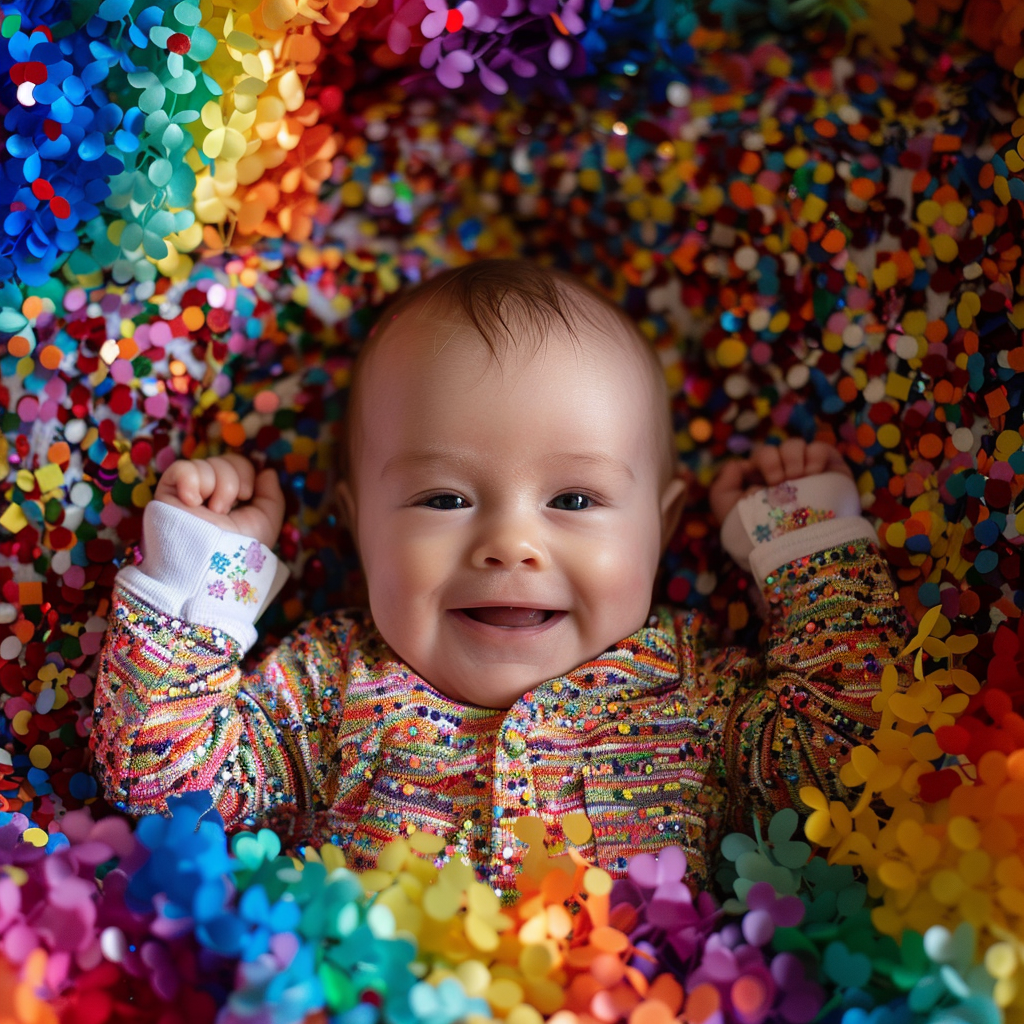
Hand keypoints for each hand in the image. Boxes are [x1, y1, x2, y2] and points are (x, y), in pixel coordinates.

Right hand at [154, 454, 285, 548]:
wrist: (212, 566)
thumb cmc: (239, 549)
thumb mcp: (266, 522)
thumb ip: (271, 495)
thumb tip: (266, 470)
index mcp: (230, 497)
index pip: (238, 465)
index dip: (246, 473)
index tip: (246, 494)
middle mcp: (208, 493)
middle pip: (223, 461)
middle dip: (231, 481)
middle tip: (226, 508)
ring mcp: (187, 492)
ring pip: (205, 464)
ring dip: (216, 487)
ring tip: (212, 512)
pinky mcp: (167, 494)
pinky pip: (181, 469)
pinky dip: (190, 481)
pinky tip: (192, 502)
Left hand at [709, 439, 852, 524]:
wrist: (792, 548)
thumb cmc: (756, 533)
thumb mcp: (727, 510)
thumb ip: (722, 484)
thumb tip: (740, 464)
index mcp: (762, 481)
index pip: (759, 456)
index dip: (760, 463)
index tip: (761, 484)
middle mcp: (784, 475)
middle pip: (774, 449)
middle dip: (772, 462)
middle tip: (777, 482)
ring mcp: (807, 472)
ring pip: (795, 445)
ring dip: (791, 459)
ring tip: (795, 479)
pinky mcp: (830, 472)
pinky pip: (819, 449)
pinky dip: (813, 456)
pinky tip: (811, 475)